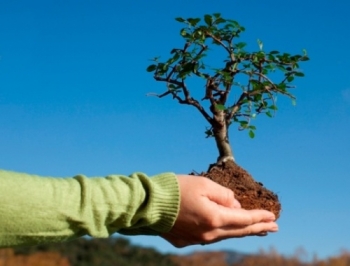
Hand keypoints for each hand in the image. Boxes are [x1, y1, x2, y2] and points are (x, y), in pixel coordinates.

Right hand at [161, 175, 277, 247]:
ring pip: (225, 236)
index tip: (273, 216)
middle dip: (258, 228)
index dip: (260, 217)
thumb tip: (235, 206)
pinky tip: (226, 229)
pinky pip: (209, 236)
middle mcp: (208, 233)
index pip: (244, 220)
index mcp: (214, 218)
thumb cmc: (175, 189)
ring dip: (242, 231)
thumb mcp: (203, 184)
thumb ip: (223, 195)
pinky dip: (222, 232)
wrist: (147, 204)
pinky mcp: (185, 240)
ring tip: (255, 229)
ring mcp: (196, 239)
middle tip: (274, 227)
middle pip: (239, 231)